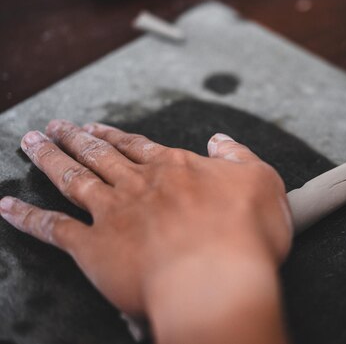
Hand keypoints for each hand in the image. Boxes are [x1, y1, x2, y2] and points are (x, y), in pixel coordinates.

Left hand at [0, 121, 291, 343]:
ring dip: (49, 159)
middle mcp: (138, 184)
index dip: (115, 135)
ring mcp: (113, 213)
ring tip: (31, 143)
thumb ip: (239, 156)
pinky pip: (52, 228)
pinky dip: (26, 217)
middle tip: (54, 126)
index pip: (137, 145)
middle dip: (75, 138)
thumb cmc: (247, 232)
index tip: (95, 126)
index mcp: (175, 168)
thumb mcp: (262, 181)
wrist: (218, 277)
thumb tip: (221, 140)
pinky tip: (7, 206)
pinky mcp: (94, 248)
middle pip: (99, 154)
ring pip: (72, 178)